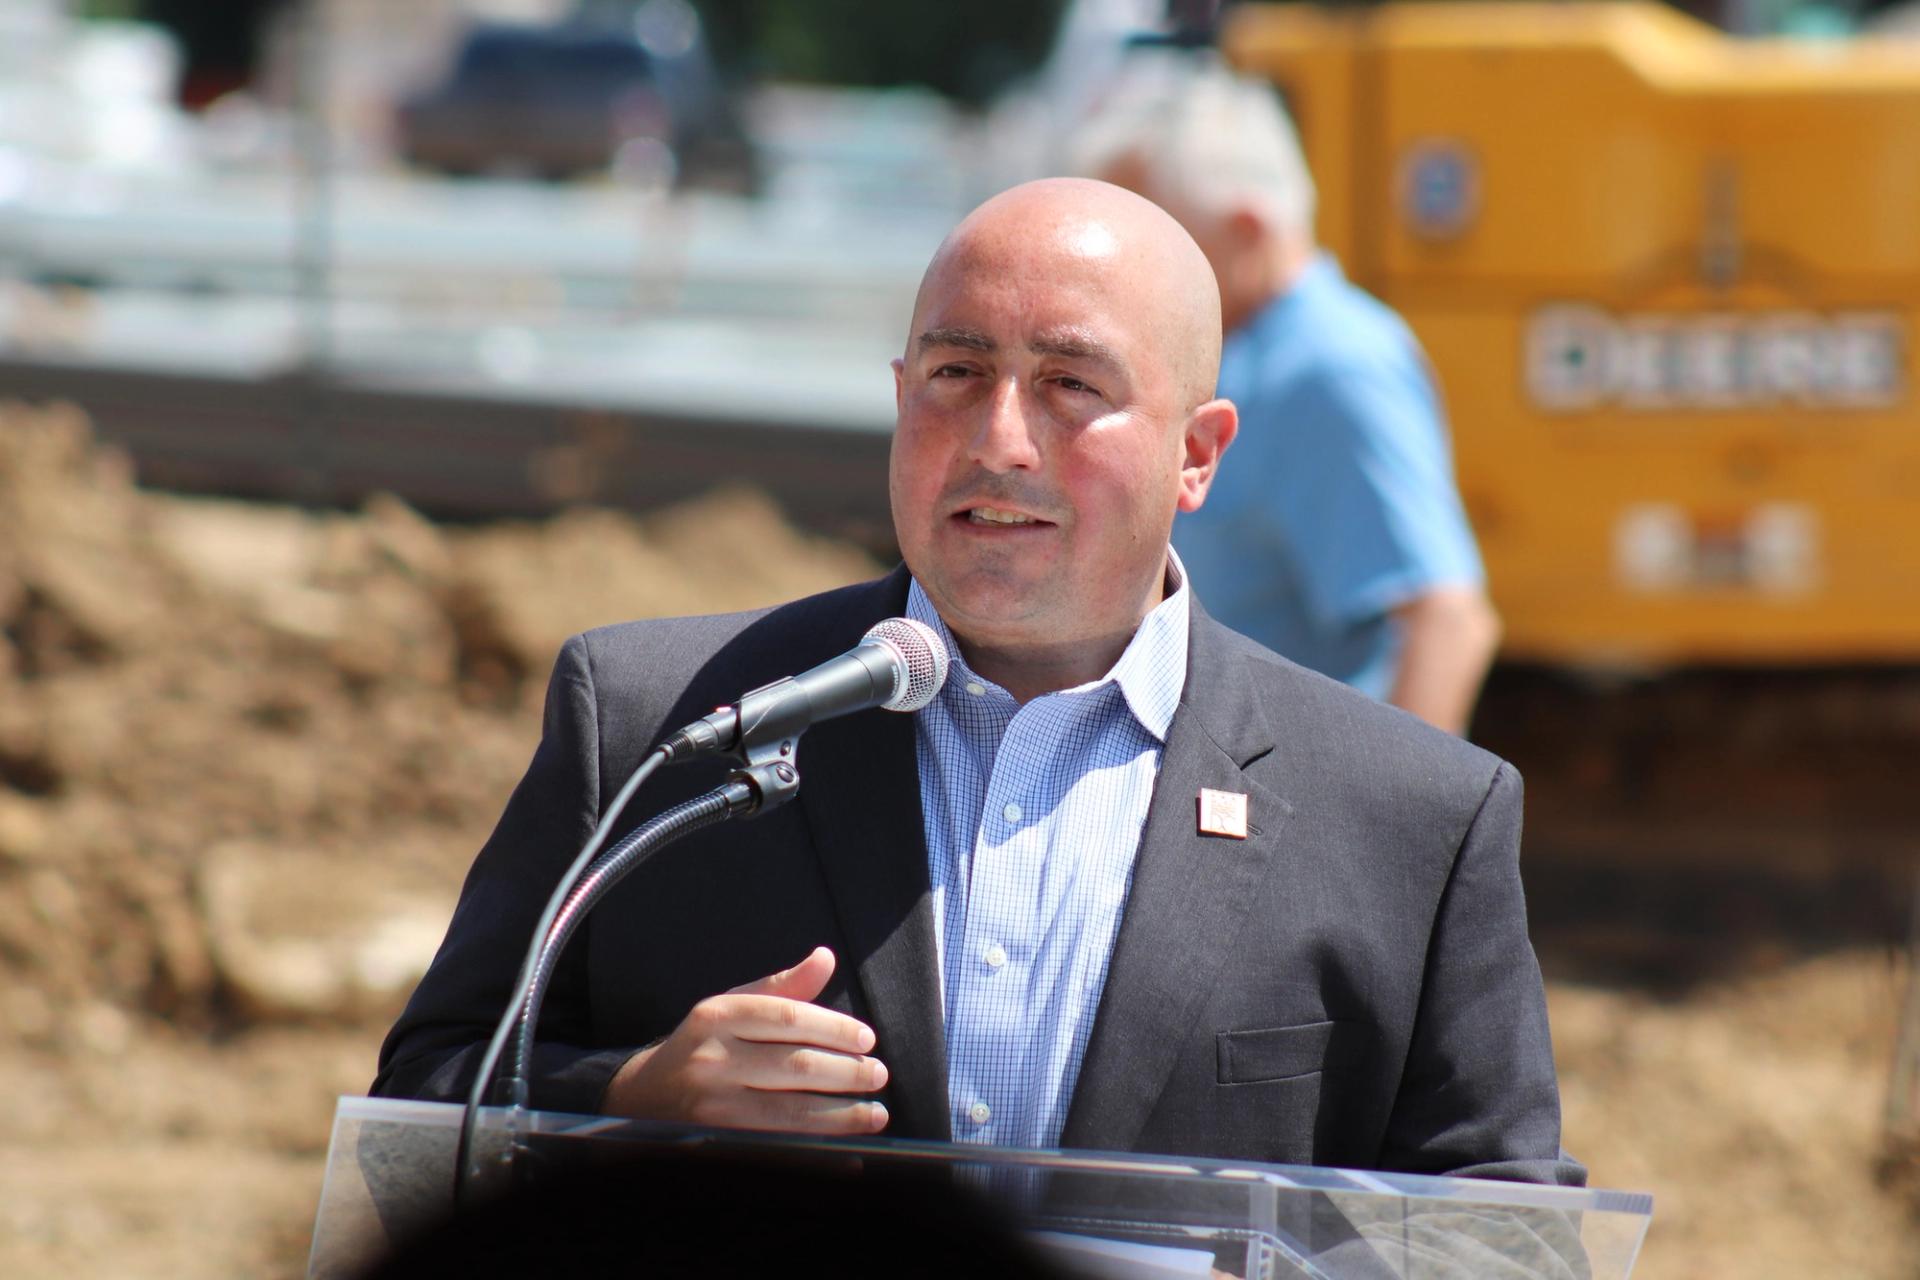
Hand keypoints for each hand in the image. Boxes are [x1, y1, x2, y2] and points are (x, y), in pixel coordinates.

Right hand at [600, 946, 888, 1134]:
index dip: (833, 1028)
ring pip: (790, 1111)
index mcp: (718, 1016)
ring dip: (842, 1114)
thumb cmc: (704, 1044)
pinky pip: (779, 1143)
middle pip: (794, 1066)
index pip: (787, 1018)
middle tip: (878, 1074)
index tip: (867, 1039)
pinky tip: (847, 1143)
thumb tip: (826, 958)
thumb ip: (783, 987)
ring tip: (876, 1112)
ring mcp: (714, 1105)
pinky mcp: (719, 1141)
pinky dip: (818, 1144)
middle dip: (846, 1072)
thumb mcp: (733, 1005)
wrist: (646, 1096)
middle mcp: (713, 1060)